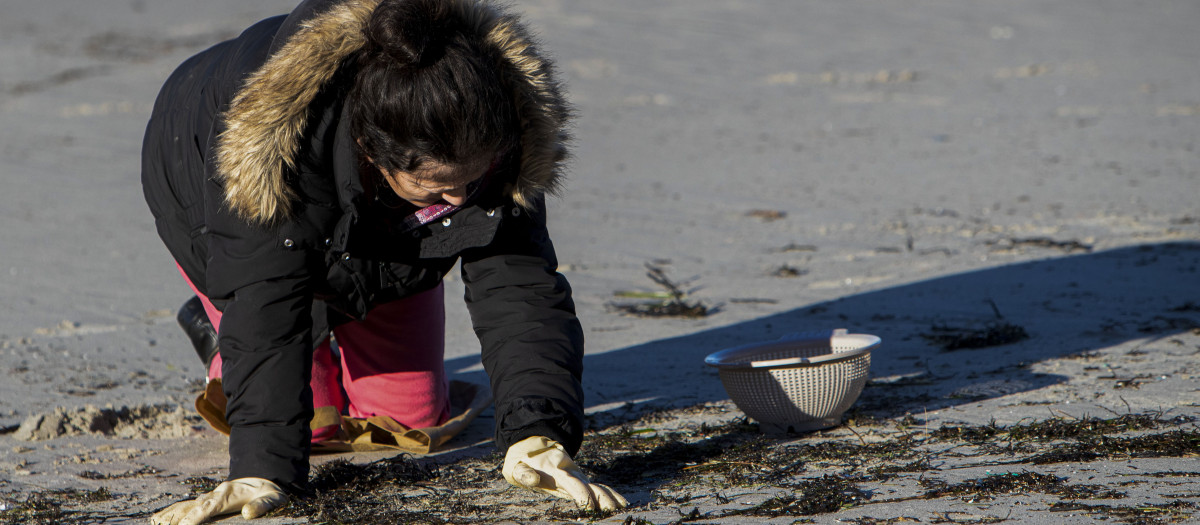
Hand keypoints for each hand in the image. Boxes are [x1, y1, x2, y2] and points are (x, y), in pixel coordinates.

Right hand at [151, 477, 286, 524]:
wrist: (264, 479)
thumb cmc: (268, 493)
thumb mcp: (272, 499)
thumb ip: (262, 506)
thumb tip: (248, 513)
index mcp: (229, 494)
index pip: (208, 507)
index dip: (196, 517)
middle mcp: (215, 494)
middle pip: (192, 506)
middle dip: (177, 518)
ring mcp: (209, 496)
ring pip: (185, 505)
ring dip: (170, 514)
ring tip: (155, 522)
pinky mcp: (206, 500)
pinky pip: (186, 506)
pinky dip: (172, 512)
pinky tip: (158, 518)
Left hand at [502, 436, 627, 510]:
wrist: (534, 444)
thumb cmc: (523, 460)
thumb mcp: (517, 466)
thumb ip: (524, 473)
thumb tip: (533, 478)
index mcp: (558, 472)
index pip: (574, 486)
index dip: (583, 497)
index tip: (589, 509)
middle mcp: (573, 474)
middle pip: (593, 487)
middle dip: (603, 501)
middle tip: (612, 514)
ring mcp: (579, 476)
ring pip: (599, 487)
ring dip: (611, 498)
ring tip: (622, 510)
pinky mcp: (581, 480)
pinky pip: (599, 487)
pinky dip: (611, 494)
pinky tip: (621, 503)